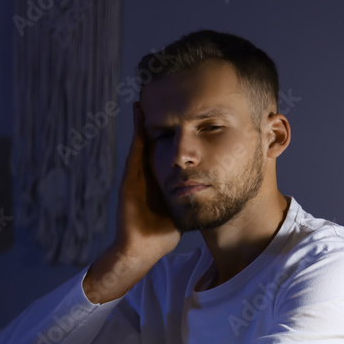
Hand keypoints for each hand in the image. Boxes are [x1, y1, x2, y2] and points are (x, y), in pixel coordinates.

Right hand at [115, 102, 180, 256]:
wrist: (141, 248)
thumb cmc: (162, 233)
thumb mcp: (182, 208)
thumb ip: (193, 196)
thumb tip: (215, 188)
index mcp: (159, 178)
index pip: (167, 150)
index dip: (171, 132)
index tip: (180, 112)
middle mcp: (146, 173)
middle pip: (153, 140)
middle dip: (156, 120)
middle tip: (157, 95)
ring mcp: (135, 175)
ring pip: (142, 140)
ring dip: (142, 120)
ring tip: (145, 97)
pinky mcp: (128, 179)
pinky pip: (135, 150)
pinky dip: (136, 131)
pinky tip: (139, 114)